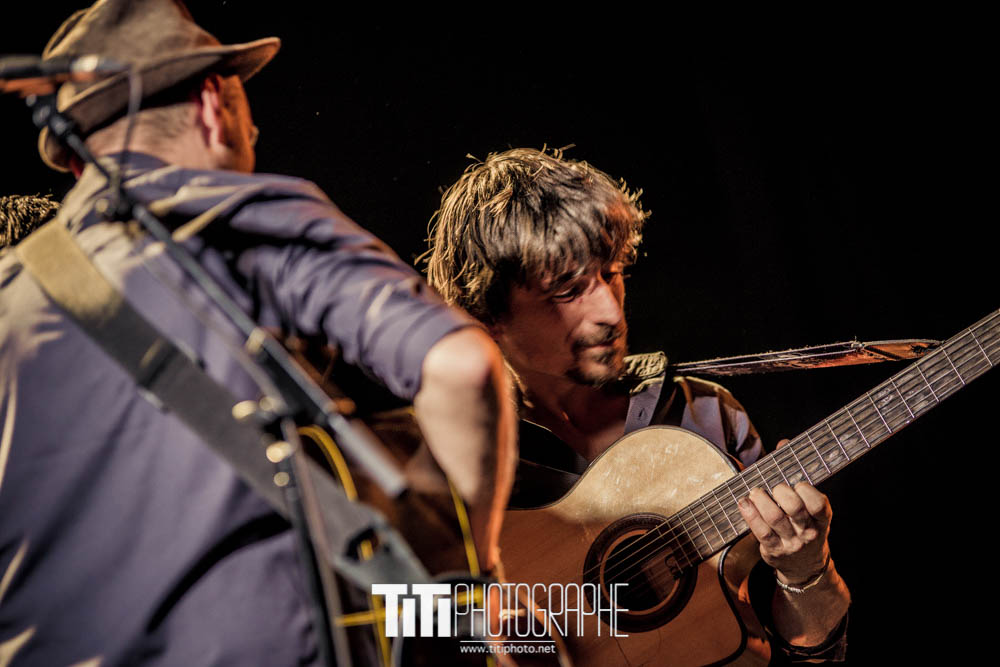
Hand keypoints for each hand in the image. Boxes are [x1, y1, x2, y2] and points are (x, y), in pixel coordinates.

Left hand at [737, 441, 832, 584]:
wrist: (804, 566)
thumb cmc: (803, 524)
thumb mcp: (810, 505)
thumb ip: (797, 474)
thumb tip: (783, 443)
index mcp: (822, 518)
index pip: (818, 503)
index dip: (805, 490)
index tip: (796, 483)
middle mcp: (809, 531)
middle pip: (794, 507)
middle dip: (780, 491)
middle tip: (774, 487)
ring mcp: (791, 542)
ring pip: (774, 517)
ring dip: (760, 499)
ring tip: (755, 491)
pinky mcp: (774, 550)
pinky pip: (759, 530)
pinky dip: (749, 513)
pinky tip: (744, 502)